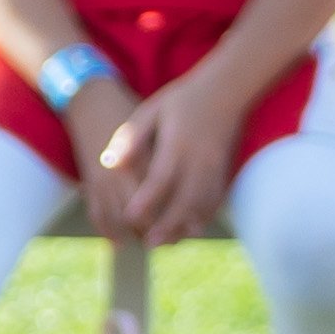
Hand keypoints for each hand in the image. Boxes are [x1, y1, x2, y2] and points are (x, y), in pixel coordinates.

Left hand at [92, 92, 240, 243]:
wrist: (226, 90)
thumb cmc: (182, 100)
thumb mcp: (151, 111)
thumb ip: (130, 138)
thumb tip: (107, 163)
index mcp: (178, 144)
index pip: (161, 178)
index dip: (146, 201)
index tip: (129, 216)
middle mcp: (199, 159)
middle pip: (185, 200)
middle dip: (167, 225)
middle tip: (147, 243)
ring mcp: (215, 168)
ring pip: (203, 206)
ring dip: (185, 227)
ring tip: (166, 243)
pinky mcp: (225, 172)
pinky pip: (216, 201)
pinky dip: (203, 218)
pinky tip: (189, 229)